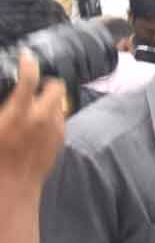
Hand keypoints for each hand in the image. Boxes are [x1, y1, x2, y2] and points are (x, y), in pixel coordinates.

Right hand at [0, 51, 65, 193]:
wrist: (12, 185)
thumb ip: (5, 109)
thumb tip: (10, 101)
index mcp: (17, 114)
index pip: (29, 79)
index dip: (28, 64)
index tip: (26, 57)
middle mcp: (40, 118)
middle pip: (56, 86)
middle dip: (47, 83)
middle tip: (34, 88)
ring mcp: (54, 128)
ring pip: (60, 102)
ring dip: (49, 101)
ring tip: (34, 107)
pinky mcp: (60, 138)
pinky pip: (60, 119)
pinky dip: (52, 116)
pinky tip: (38, 125)